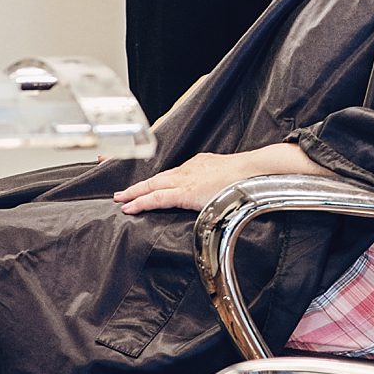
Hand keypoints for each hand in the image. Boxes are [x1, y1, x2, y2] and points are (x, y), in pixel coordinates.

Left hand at [113, 144, 321, 213]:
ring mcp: (184, 180)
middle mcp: (187, 170)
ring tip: (121, 200)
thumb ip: (215, 182)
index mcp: (196, 166)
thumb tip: (215, 191)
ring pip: (152, 186)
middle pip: (156, 178)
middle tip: (121, 193)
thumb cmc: (245, 176)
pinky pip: (158, 197)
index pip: (170, 174)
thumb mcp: (225, 176)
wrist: (252, 171)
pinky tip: (130, 207)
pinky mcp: (185, 192)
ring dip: (135, 193)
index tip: (147, 186)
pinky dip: (142, 201)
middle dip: (137, 186)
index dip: (156, 182)